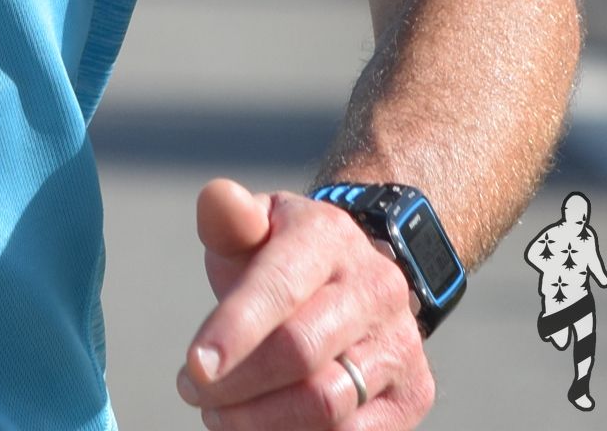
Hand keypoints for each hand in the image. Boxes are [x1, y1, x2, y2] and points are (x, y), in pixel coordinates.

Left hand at [178, 178, 433, 428]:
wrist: (359, 282)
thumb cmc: (286, 259)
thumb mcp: (258, 227)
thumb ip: (230, 217)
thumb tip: (217, 198)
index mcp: (329, 238)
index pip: (280, 287)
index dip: (234, 330)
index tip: (194, 367)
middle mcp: (376, 287)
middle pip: (300, 352)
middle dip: (237, 383)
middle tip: (193, 392)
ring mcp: (401, 343)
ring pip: (327, 404)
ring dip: (261, 421)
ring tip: (219, 415)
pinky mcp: (413, 393)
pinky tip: (263, 427)